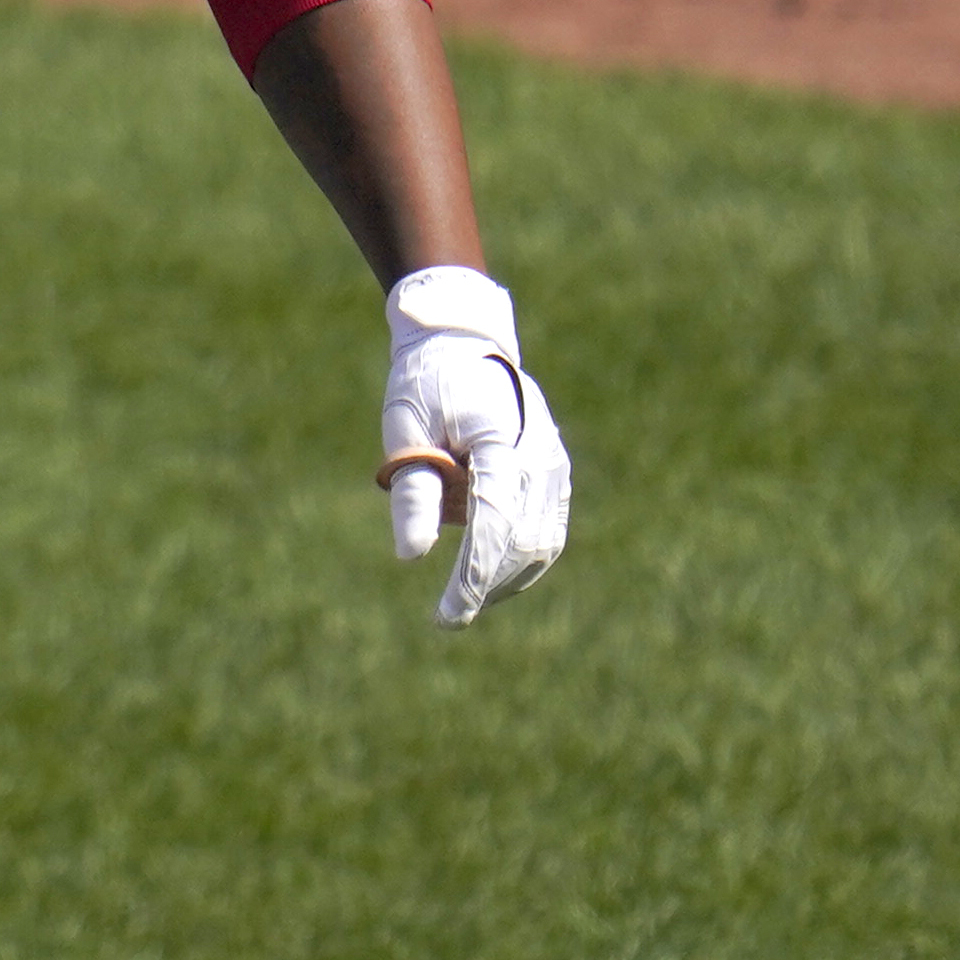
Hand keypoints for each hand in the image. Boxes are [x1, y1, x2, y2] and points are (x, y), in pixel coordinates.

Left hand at [377, 266, 571, 628]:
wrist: (463, 344)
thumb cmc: (425, 384)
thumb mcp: (405, 429)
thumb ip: (413, 491)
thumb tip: (411, 558)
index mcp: (502, 442)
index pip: (494, 525)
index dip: (473, 577)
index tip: (447, 615)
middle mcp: (539, 458)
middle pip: (522, 542)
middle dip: (487, 585)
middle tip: (448, 616)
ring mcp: (553, 466)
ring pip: (541, 542)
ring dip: (505, 576)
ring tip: (463, 595)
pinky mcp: (553, 473)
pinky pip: (545, 527)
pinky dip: (518, 554)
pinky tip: (486, 570)